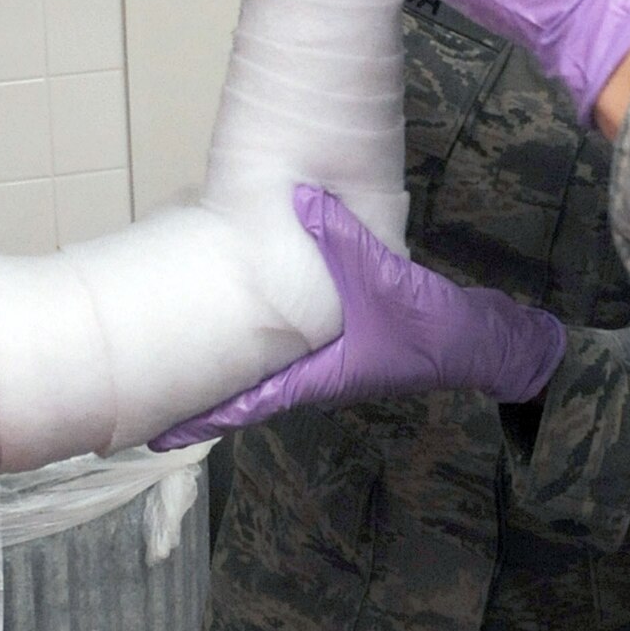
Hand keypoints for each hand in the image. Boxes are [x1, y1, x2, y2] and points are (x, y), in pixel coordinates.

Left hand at [149, 186, 564, 447]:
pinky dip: (260, 339)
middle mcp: (317, 375)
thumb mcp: (384, 278)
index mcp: (318, 375)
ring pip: (268, 368)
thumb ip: (341, 238)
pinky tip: (240, 318)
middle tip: (153, 397)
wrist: (476, 337)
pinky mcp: (343, 343)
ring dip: (232, 367)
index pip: (250, 402)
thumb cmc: (424, 321)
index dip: (206, 416)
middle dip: (207, 394)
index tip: (159, 432)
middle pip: (250, 389)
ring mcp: (330, 361)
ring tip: (183, 359)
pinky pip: (287, 347)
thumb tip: (301, 198)